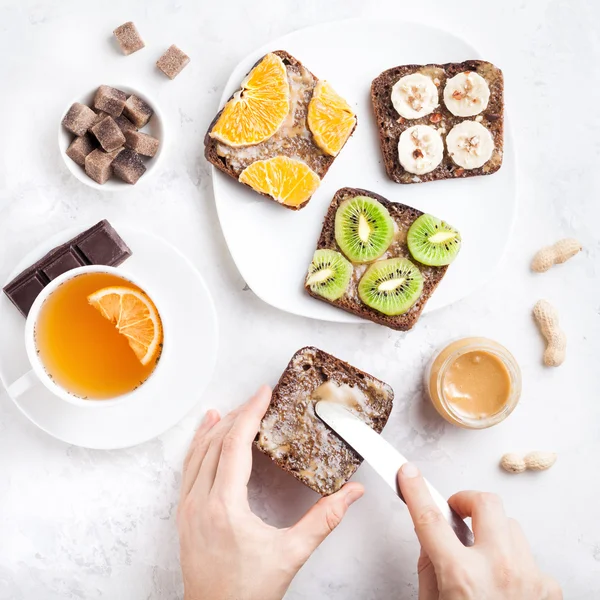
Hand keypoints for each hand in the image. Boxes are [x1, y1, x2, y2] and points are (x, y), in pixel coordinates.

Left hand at [177, 385, 363, 599]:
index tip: (263, 394)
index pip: (235, 445)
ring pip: (198, 452)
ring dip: (218, 427)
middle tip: (258, 399)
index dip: (250, 413)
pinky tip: (206, 435)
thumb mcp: (291, 554)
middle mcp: (200, 502)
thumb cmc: (248, 593)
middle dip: (238, 415)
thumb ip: (324, 519)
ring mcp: (188, 507)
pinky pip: (188, 468)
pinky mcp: (184, 514)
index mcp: (225, 506)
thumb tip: (352, 494)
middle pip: (216, 442)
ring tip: (234, 408)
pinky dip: (199, 445)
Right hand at [398, 463, 561, 599]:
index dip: (416, 491)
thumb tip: (432, 533)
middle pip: (485, 503)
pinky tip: (503, 582)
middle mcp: (498, 569)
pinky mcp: (548, 586)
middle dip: (466, 501)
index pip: (430, 519)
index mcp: (462, 576)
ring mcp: (529, 576)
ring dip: (491, 532)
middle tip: (456, 512)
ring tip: (481, 555)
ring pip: (509, 526)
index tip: (408, 474)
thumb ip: (430, 564)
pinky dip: (511, 560)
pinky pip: (526, 554)